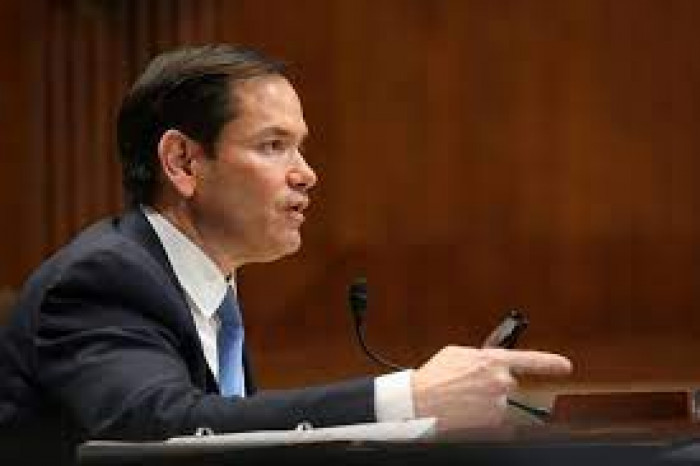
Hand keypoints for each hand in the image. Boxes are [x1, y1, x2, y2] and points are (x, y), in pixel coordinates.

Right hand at [411, 346, 571, 431]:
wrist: (419, 400)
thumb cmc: (434, 376)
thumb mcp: (457, 354)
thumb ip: (479, 355)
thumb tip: (488, 361)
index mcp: (492, 361)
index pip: (531, 360)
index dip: (551, 363)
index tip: (565, 366)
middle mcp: (499, 382)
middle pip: (510, 385)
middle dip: (494, 386)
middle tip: (472, 387)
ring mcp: (496, 404)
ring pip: (500, 403)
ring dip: (486, 402)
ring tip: (463, 399)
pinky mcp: (490, 423)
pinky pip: (493, 419)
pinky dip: (482, 417)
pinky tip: (465, 411)